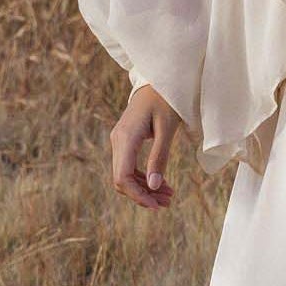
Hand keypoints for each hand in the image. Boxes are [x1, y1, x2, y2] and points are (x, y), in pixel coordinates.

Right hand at [111, 84, 183, 209]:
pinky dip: (143, 177)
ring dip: (144, 188)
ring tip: (168, 196)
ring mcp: (120, 141)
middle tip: (167, 203)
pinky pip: (129, 166)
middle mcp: (118, 140)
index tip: (156, 206)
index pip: (123, 177)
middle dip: (143, 195)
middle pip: (121, 179)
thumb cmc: (167, 99)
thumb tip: (152, 186)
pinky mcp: (125, 141)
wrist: (160, 79)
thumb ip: (159, 157)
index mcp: (126, 137)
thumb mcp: (167, 128)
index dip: (138, 195)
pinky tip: (160, 183)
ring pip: (124, 175)